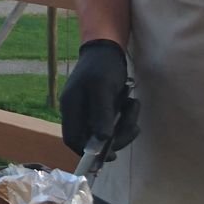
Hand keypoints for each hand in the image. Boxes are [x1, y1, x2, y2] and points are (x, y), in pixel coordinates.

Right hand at [59, 39, 139, 155]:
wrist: (109, 48)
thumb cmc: (102, 66)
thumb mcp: (102, 89)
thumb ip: (100, 115)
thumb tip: (102, 141)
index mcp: (70, 108)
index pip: (72, 139)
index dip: (88, 152)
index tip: (109, 156)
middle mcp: (78, 113)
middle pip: (93, 139)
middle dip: (116, 136)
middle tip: (132, 128)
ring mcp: (90, 111)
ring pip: (107, 132)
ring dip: (125, 125)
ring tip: (132, 107)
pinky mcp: (103, 109)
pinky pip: (115, 123)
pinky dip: (127, 118)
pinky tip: (131, 104)